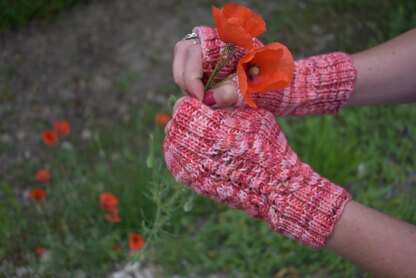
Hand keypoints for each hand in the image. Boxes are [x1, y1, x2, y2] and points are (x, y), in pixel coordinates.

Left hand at [164, 97, 350, 247]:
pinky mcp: (194, 182)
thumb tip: (207, 96)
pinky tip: (192, 149)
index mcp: (215, 127)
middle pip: (173, 125)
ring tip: (193, 133)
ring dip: (178, 136)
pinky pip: (175, 163)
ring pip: (171, 144)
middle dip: (182, 119)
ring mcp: (194, 168)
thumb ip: (229, 104)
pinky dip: (179, 153)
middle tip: (193, 118)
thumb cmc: (268, 147)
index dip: (187, 103)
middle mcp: (200, 148)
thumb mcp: (253, 116)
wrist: (273, 186)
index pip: (183, 107)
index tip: (195, 103)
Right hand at [184, 26, 356, 115]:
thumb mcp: (254, 87)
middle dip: (185, 79)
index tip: (201, 99)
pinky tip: (206, 99)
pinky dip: (194, 87)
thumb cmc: (271, 80)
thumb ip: (232, 92)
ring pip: (183, 62)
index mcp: (227, 35)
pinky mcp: (207, 63)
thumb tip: (209, 101)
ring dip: (188, 84)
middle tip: (198, 102)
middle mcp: (214, 38)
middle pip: (183, 52)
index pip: (192, 50)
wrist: (282, 83)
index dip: (191, 76)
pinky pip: (191, 72)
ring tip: (203, 102)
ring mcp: (209, 49)